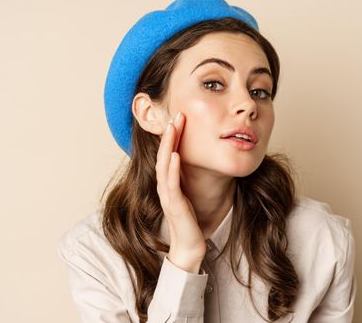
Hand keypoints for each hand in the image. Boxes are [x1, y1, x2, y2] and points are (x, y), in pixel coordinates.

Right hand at [155, 112, 205, 272]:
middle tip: (176, 114)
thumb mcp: (190, 195)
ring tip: (173, 127)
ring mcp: (167, 195)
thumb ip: (189, 180)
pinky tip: (175, 155)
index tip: (179, 117)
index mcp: (169, 183)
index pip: (168, 154)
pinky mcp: (174, 205)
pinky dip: (172, 168)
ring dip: (168, 145)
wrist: (190, 246)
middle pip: (164, 154)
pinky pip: (171, 184)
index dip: (172, 136)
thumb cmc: (190, 221)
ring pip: (164, 165)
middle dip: (170, 134)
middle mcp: (165, 186)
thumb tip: (196, 161)